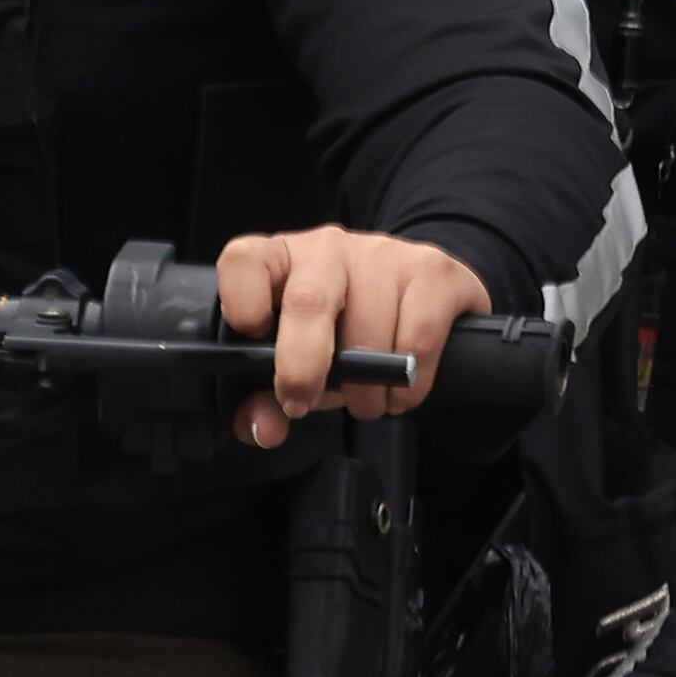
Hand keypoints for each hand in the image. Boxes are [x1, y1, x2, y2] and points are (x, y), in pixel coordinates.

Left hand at [213, 226, 490, 448]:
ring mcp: (383, 254)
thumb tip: (265, 428)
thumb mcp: (299, 363)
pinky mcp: (433, 270)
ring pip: (369, 333)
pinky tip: (401, 391)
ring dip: (365, 391)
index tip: (252, 338)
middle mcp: (328, 248)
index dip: (241, 302)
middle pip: (307, 302)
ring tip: (366, 399)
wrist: (422, 298)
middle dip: (303, 368)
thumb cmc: (344, 332)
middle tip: (302, 403)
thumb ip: (267, 399)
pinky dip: (408, 386)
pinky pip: (418, 340)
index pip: (244, 260)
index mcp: (281, 261)